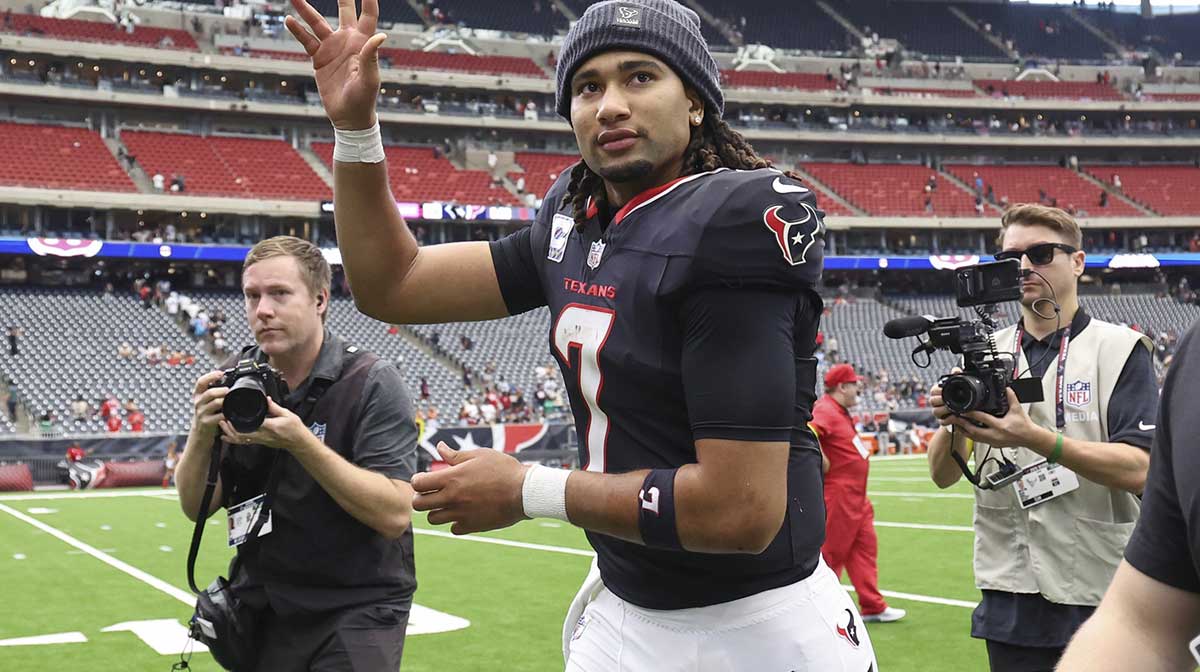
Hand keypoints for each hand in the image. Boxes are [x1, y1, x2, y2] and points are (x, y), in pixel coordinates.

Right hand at [191, 370, 228, 441]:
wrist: (200, 432)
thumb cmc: (207, 413)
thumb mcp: (206, 401)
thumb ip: (214, 391)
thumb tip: (228, 380)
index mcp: (198, 394)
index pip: (201, 382)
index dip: (211, 376)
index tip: (220, 373)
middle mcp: (198, 402)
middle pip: (210, 393)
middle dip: (222, 390)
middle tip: (229, 390)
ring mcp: (202, 413)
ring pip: (216, 403)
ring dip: (226, 401)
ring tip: (232, 401)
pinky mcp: (207, 422)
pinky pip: (220, 415)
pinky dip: (227, 413)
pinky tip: (230, 413)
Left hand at [219, 398, 311, 452]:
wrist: (298, 441)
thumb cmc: (294, 429)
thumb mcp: (287, 414)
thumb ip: (274, 407)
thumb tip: (266, 399)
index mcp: (270, 426)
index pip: (252, 423)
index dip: (241, 420)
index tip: (233, 413)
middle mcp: (263, 435)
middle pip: (242, 434)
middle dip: (230, 428)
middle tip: (223, 419)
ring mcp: (260, 440)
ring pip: (241, 440)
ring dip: (230, 434)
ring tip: (222, 426)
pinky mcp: (260, 442)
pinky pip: (244, 442)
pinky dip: (234, 439)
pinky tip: (228, 436)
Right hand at [285, 0, 386, 129]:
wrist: (348, 117)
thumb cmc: (364, 99)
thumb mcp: (369, 78)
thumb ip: (371, 56)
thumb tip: (381, 35)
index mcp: (363, 43)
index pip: (368, 15)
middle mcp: (348, 40)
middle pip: (344, 10)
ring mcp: (332, 48)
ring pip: (317, 22)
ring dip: (306, 9)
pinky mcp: (319, 58)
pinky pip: (306, 40)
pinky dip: (297, 31)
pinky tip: (289, 19)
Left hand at [411, 443, 529, 534]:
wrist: (524, 492)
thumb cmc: (503, 469)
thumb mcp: (479, 455)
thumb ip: (455, 455)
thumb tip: (439, 447)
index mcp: (451, 478)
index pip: (418, 483)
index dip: (418, 480)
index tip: (425, 479)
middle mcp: (452, 497)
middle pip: (419, 504)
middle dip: (421, 497)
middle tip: (431, 493)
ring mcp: (461, 514)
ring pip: (433, 519)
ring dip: (436, 511)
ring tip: (448, 503)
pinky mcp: (471, 526)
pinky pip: (453, 528)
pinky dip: (455, 522)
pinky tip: (464, 513)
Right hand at [929, 367, 960, 426]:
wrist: (966, 414)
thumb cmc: (960, 398)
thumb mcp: (959, 386)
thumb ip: (957, 376)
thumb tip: (956, 369)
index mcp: (937, 393)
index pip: (933, 390)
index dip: (939, 390)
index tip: (947, 390)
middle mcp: (935, 403)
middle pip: (932, 401)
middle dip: (942, 400)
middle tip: (952, 400)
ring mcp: (938, 413)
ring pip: (936, 411)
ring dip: (945, 410)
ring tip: (955, 409)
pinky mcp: (942, 421)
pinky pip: (942, 421)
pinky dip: (950, 419)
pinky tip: (958, 416)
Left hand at [944, 388, 1040, 448]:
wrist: (1029, 438)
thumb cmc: (1024, 426)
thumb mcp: (1018, 410)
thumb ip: (1011, 398)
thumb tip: (1006, 388)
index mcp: (1001, 426)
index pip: (983, 419)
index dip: (971, 413)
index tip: (963, 410)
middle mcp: (995, 435)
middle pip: (974, 430)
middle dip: (962, 424)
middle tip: (954, 417)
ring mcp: (993, 441)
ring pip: (974, 437)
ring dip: (964, 430)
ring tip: (956, 423)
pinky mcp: (992, 445)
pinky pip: (978, 440)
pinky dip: (970, 435)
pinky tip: (965, 430)